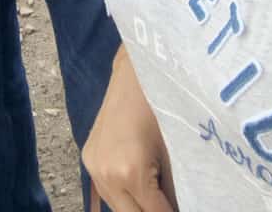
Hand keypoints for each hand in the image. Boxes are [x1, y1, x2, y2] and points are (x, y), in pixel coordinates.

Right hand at [84, 47, 177, 211]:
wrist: (134, 73)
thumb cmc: (161, 106)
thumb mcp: (174, 154)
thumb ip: (173, 192)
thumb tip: (179, 208)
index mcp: (130, 171)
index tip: (183, 209)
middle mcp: (105, 173)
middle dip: (152, 211)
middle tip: (168, 203)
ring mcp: (92, 166)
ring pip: (116, 207)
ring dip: (136, 207)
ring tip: (155, 197)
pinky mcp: (87, 158)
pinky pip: (106, 191)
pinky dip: (123, 195)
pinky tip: (138, 188)